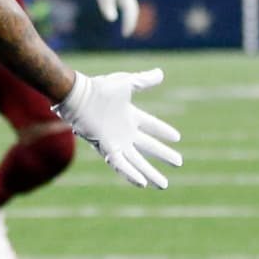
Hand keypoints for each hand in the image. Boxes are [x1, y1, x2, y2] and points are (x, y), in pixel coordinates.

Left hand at [53, 68, 181, 188]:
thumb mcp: (125, 83)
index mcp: (129, 115)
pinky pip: (120, 165)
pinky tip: (142, 184)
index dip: (163, 131)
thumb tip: (161, 73)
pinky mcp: (107, 148)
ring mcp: (116, 141)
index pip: (151, 125)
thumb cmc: (99, 89)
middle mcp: (124, 131)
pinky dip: (131, 174)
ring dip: (150, 173)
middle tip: (179, 162)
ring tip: (164, 185)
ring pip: (137, 161)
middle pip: (148, 146)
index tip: (177, 137)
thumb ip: (143, 80)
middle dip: (163, 155)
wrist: (79, 97)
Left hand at [87, 0, 139, 36]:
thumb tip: (111, 19)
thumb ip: (107, 6)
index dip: (129, 23)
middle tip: (126, 34)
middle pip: (133, 11)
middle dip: (130, 23)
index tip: (125, 33)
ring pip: (132, 9)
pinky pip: (128, 7)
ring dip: (130, 20)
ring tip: (126, 31)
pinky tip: (124, 22)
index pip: (131, 12)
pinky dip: (127, 15)